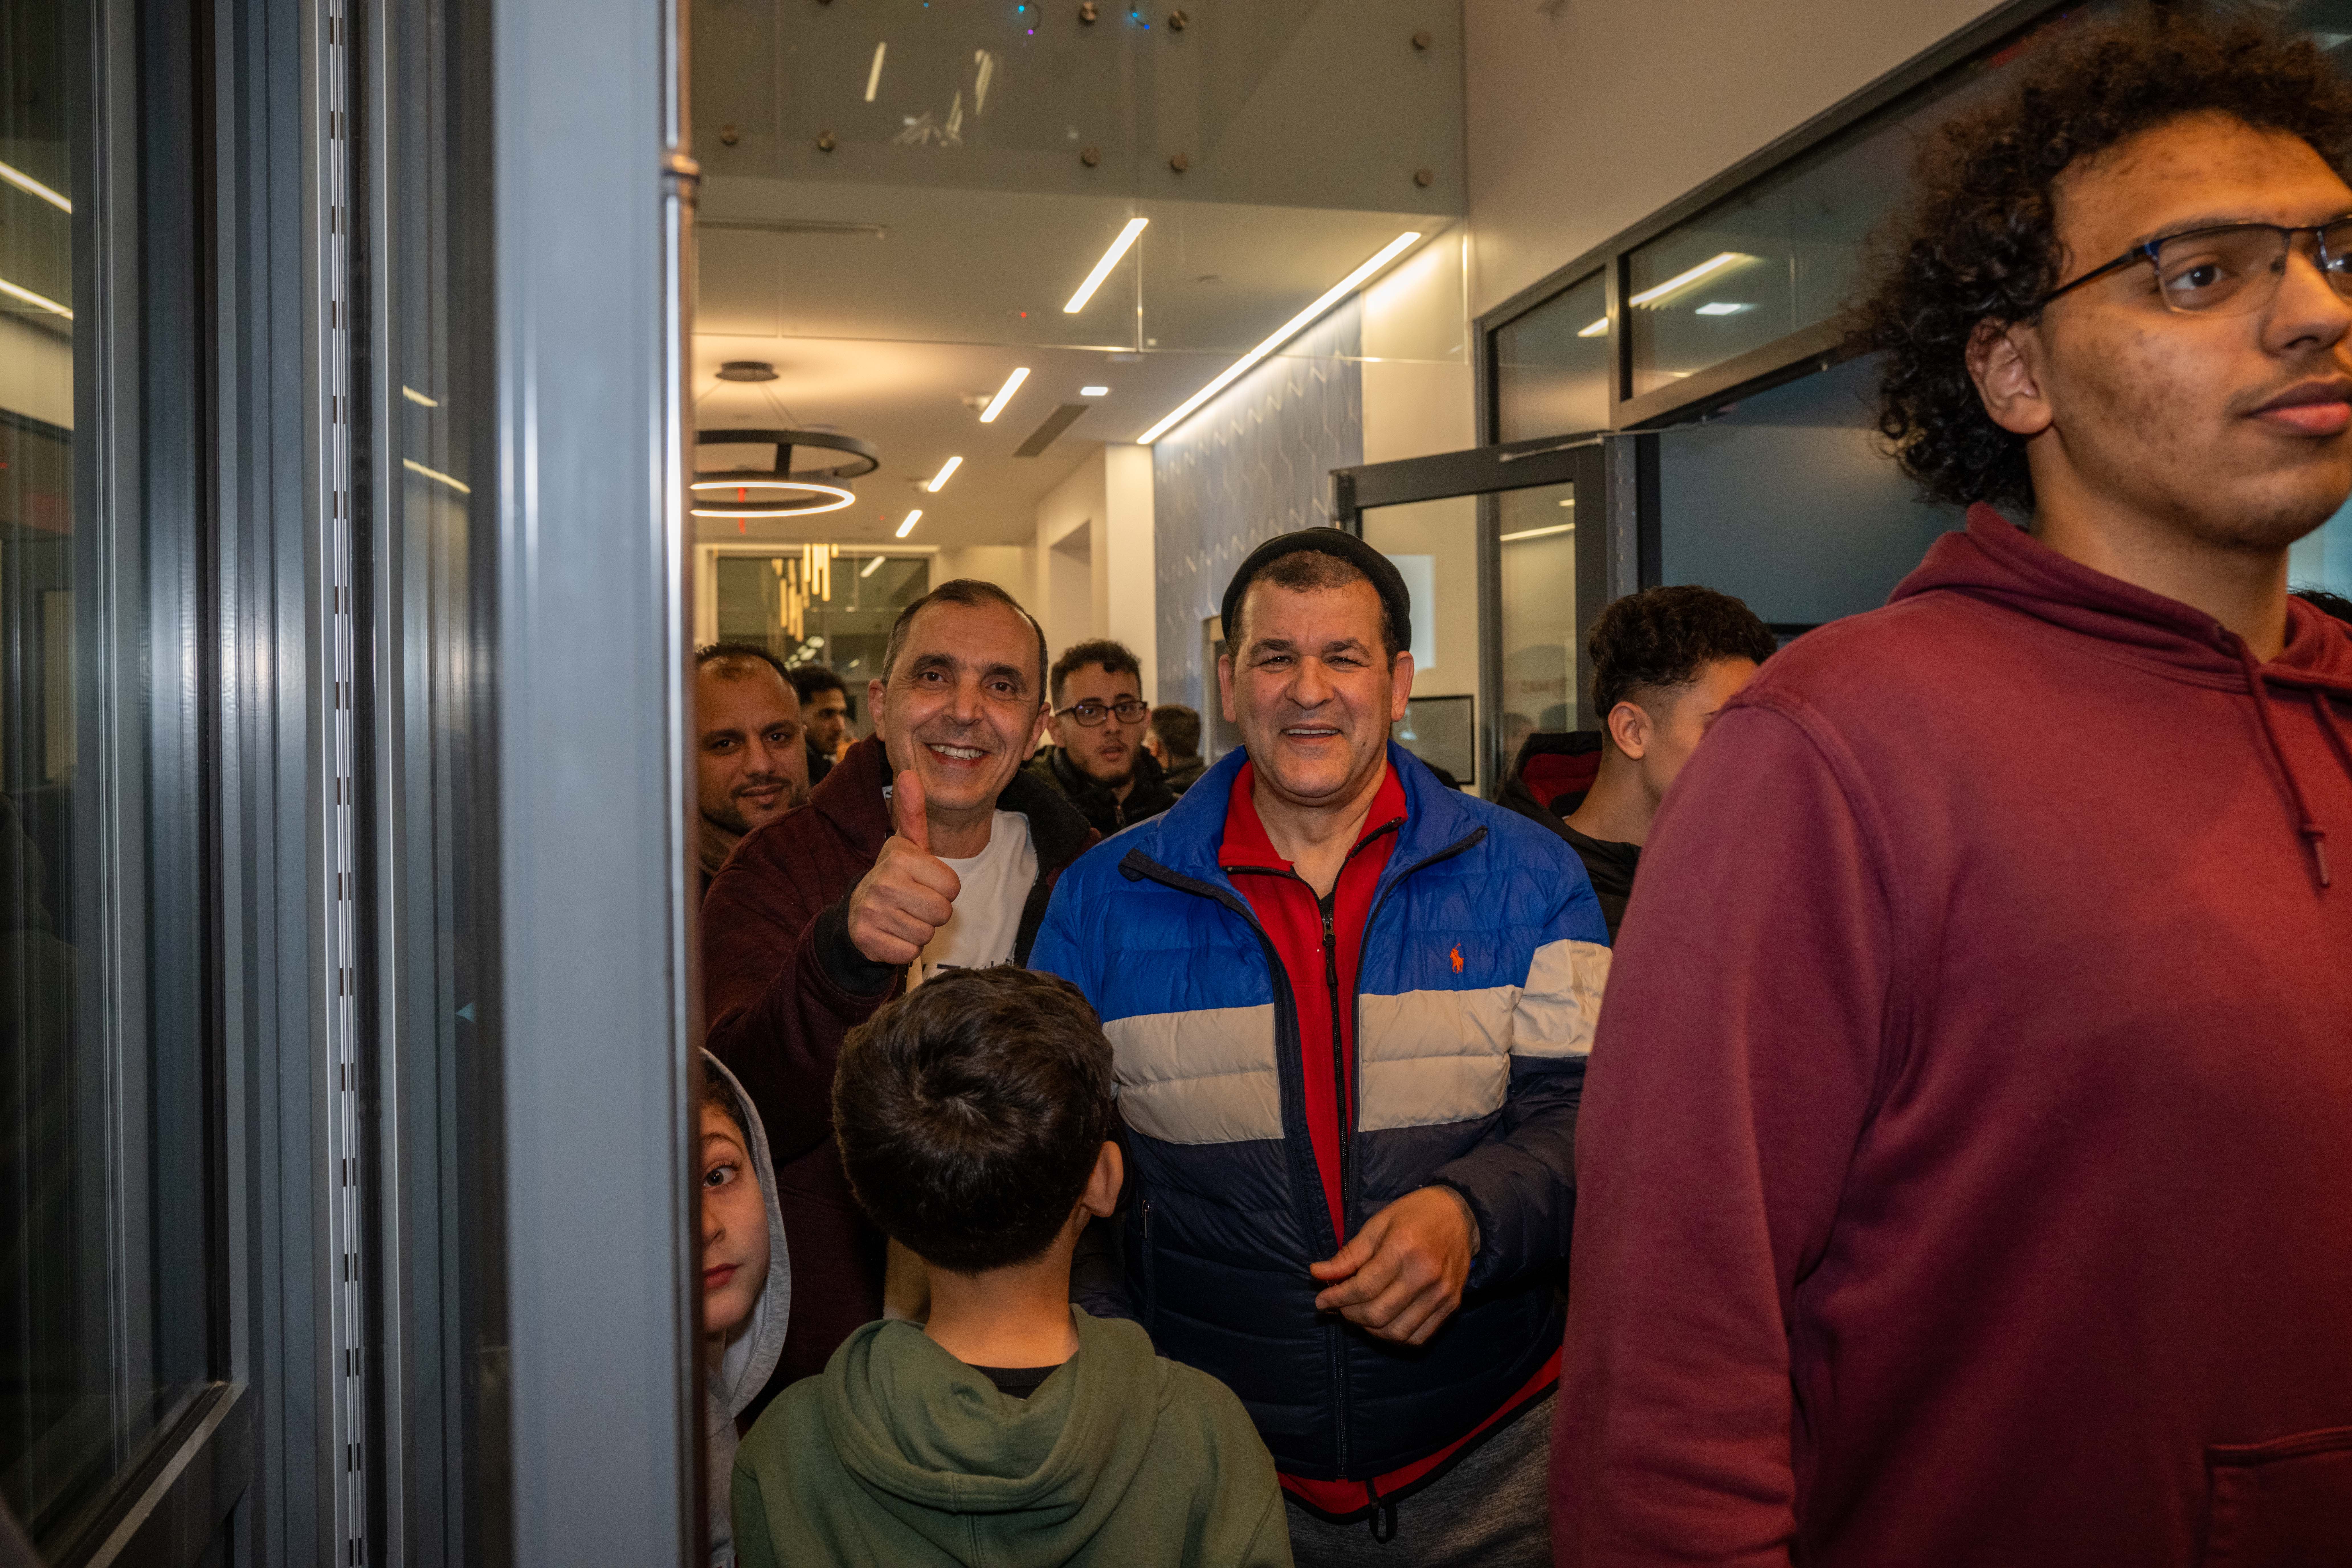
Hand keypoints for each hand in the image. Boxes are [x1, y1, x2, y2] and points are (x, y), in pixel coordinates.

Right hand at [844, 769, 961, 965]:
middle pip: (942, 912)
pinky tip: (892, 934)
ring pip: (926, 934)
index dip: (943, 889)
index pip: (953, 887)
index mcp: (900, 857)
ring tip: (902, 917)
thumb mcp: (908, 845)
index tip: (923, 883)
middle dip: (933, 912)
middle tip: (914, 903)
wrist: (857, 912)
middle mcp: (883, 881)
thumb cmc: (895, 878)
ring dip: (919, 930)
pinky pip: (909, 953)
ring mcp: (872, 912)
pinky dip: (904, 949)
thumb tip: (909, 771)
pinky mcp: (867, 940)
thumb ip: (914, 811)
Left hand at [1308, 1186, 1477, 1344]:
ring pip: (1396, 1332)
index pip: (1363, 1288)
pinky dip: (1394, 1336)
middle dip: (1349, 1314)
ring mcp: (1441, 1294)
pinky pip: (1418, 1337)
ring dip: (1369, 1329)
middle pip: (1377, 1314)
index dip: (1336, 1298)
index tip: (1321, 1301)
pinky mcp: (1451, 1306)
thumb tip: (1317, 1274)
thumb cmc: (1414, 1214)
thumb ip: (1349, 1254)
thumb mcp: (1377, 1224)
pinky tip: (1383, 1321)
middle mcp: (1425, 1275)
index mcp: (1404, 1248)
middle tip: (1338, 1305)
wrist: (1460, 1216)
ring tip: (1358, 1313)